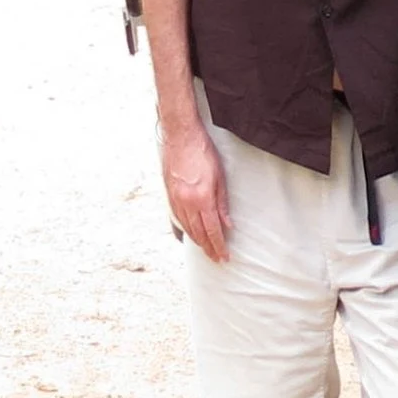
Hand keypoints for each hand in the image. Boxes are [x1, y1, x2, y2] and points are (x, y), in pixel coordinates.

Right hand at [162, 118, 231, 262]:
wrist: (181, 138)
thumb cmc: (204, 153)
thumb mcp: (220, 178)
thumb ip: (223, 203)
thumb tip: (227, 225)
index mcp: (202, 199)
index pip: (212, 230)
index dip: (218, 245)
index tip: (224, 257)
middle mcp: (187, 203)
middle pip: (198, 233)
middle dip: (208, 248)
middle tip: (217, 259)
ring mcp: (175, 199)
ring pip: (187, 227)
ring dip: (197, 241)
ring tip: (206, 250)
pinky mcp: (169, 195)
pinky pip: (178, 218)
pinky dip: (186, 229)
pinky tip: (191, 234)